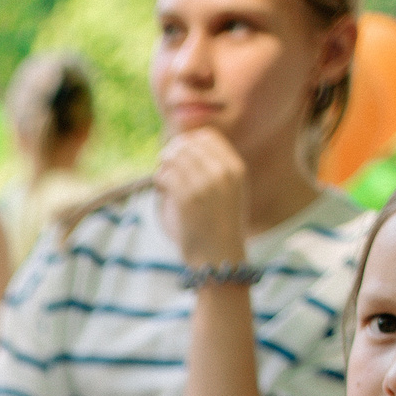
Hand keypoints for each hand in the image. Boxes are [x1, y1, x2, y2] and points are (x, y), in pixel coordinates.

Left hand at [154, 129, 249, 268]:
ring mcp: (205, 185)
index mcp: (236, 169)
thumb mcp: (229, 193)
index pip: (207, 137)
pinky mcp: (187, 199)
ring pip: (174, 158)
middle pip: (188, 145)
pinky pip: (166, 175)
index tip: (180, 154)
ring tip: (164, 180)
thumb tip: (184, 145)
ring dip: (164, 166)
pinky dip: (159, 180)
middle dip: (172, 152)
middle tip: (165, 165)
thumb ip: (216, 170)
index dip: (188, 142)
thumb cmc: (220, 228)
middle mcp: (223, 173)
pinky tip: (161, 190)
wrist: (219, 258)